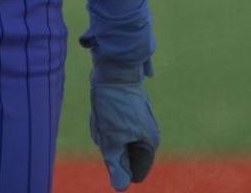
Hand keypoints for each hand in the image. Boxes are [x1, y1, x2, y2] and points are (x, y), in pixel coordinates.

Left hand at [89, 56, 156, 189]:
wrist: (115, 68)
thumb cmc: (115, 104)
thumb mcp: (112, 138)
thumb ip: (117, 165)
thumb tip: (121, 188)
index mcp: (149, 143)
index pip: (134, 172)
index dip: (117, 163)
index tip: (112, 143)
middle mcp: (147, 133)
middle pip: (122, 154)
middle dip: (109, 144)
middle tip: (106, 124)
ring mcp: (138, 121)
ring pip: (115, 138)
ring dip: (104, 130)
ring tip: (103, 113)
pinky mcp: (129, 111)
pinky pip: (112, 125)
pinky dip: (103, 119)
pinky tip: (101, 108)